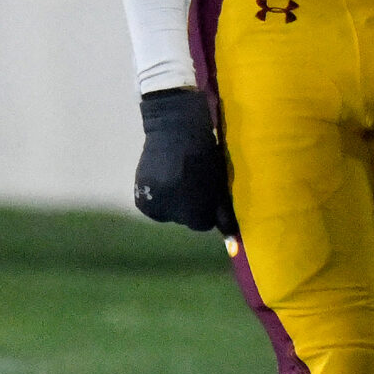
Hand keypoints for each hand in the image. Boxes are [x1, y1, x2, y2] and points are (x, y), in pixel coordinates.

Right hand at [134, 88, 234, 233]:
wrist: (175, 128)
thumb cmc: (206, 154)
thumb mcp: (219, 184)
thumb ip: (224, 214)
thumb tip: (233, 245)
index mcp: (196, 210)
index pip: (203, 223)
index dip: (207, 206)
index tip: (206, 188)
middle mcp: (173, 213)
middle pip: (184, 219)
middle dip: (189, 205)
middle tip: (191, 179)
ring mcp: (154, 205)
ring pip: (168, 213)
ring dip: (173, 201)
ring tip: (176, 176)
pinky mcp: (140, 198)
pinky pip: (153, 206)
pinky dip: (158, 196)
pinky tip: (163, 177)